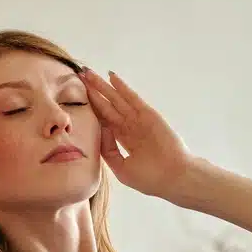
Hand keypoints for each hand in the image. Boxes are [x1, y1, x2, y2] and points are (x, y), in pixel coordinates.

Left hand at [79, 69, 192, 199]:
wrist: (174, 178)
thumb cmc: (151, 178)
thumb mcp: (121, 168)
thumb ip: (108, 150)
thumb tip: (100, 129)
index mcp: (124, 141)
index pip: (104, 120)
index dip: (92, 108)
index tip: (77, 98)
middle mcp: (130, 128)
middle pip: (107, 106)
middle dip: (94, 92)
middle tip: (79, 77)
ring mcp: (139, 120)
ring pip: (117, 99)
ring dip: (103, 86)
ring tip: (88, 73)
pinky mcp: (148, 115)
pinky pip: (132, 98)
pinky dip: (122, 87)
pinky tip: (111, 76)